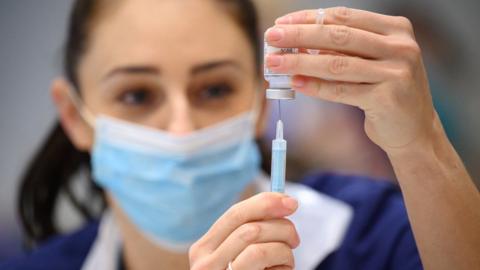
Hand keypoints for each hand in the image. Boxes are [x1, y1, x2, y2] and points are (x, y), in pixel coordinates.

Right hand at [189, 193, 298, 269]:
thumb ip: (252, 232)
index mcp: (204, 248)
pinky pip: (263, 259)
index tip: (290, 202)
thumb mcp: (240, 256)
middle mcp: (205, 262)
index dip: (265, 203)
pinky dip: (282, 263)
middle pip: (250, 226)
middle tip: (295, 238)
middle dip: (281, 227)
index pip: (235, 214)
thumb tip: (283, 203)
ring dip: (283, 249)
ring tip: (285, 261)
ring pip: (258, 242)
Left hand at [265, 7, 436, 154]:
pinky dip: (316, 87)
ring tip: (274, 62)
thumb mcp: (371, 62)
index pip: (344, 17)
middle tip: (271, 37)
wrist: (415, 131)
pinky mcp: (388, 98)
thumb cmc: (386, 92)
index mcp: (396, 29)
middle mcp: (400, 47)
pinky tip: (295, 83)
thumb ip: (343, 50)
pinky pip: (341, 90)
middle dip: (299, 35)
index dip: (310, 18)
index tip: (283, 22)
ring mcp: (397, 72)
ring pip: (337, 63)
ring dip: (300, 62)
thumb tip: (297, 43)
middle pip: (338, 36)